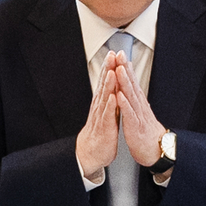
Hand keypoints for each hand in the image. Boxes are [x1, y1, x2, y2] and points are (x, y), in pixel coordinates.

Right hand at [74, 58, 128, 183]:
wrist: (91, 151)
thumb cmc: (100, 132)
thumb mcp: (106, 111)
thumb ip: (109, 97)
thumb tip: (113, 84)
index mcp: (103, 102)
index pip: (106, 81)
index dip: (109, 67)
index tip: (113, 54)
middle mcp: (100, 106)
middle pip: (104, 85)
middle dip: (108, 69)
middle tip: (111, 55)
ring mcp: (102, 116)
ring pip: (105, 97)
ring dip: (108, 84)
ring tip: (111, 72)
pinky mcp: (105, 127)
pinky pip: (108, 115)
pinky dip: (111, 106)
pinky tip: (114, 97)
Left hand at [110, 55, 167, 168]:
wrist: (157, 150)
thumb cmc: (147, 133)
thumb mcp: (140, 112)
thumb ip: (136, 98)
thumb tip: (132, 85)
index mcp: (138, 103)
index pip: (132, 81)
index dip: (126, 67)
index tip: (120, 54)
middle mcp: (139, 106)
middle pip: (132, 84)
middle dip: (125, 69)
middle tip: (120, 55)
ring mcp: (138, 115)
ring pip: (130, 96)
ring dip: (125, 82)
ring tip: (119, 70)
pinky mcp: (136, 127)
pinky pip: (129, 114)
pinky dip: (124, 104)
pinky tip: (119, 96)